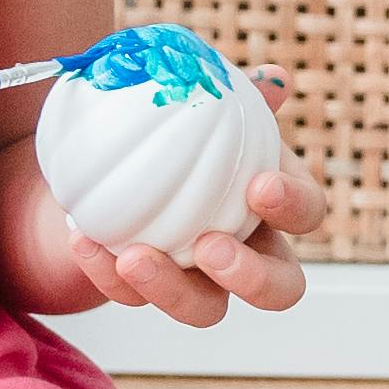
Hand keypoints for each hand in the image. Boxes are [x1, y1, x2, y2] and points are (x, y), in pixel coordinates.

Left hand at [3, 70, 315, 323]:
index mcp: (274, 204)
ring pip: (204, 310)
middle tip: (210, 246)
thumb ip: (237, 94)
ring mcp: (198, 281)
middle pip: (278, 288)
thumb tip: (272, 78)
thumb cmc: (175, 125)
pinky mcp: (144, 294)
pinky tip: (82, 238)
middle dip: (251, 276)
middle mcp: (248, 252)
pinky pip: (130, 297)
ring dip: (171, 289)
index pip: (307, 213)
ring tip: (132, 257)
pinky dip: (104, 273)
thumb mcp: (204, 104)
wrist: (107, 155)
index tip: (260, 185)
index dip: (293, 206)